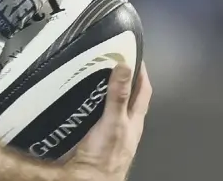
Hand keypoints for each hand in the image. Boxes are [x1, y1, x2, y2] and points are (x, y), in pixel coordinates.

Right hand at [66, 62, 151, 180]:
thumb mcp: (114, 121)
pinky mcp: (94, 134)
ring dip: (102, 89)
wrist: (87, 178)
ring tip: (91, 72)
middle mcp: (124, 123)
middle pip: (125, 95)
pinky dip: (89, 102)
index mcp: (134, 119)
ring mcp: (110, 129)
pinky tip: (79, 96)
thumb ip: (118, 96)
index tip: (133, 53)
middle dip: (119, 77)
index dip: (141, 72)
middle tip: (107, 59)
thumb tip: (125, 66)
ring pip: (109, 103)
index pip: (143, 90)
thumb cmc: (106, 154)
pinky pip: (93, 112)